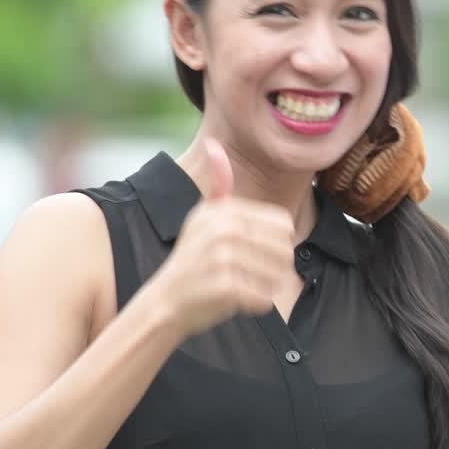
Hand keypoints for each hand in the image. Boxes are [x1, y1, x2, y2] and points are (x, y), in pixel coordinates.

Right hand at [151, 139, 296, 336]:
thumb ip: (218, 187)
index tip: (258, 253)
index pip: (284, 225)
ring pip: (278, 275)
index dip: (279, 243)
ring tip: (243, 286)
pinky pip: (265, 298)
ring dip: (266, 286)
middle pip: (285, 250)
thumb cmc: (193, 261)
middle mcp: (222, 230)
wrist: (164, 303)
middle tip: (251, 274)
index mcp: (223, 212)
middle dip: (275, 267)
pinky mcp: (224, 287)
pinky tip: (236, 301)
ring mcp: (222, 258)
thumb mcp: (203, 218)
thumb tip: (212, 143)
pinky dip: (256, 304)